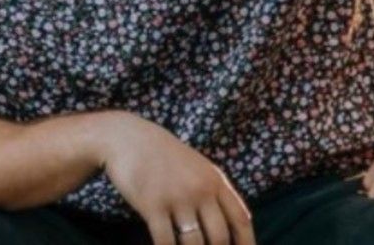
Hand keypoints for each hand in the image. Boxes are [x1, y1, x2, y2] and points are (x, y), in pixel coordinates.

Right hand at [97, 112, 254, 244]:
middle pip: (219, 236)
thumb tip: (243, 221)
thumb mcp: (198, 166)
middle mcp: (200, 190)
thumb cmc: (164, 155)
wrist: (127, 138)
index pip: (240, 219)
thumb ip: (219, 191)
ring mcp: (176, 197)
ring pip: (193, 243)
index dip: (245, 244)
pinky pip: (165, 241)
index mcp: (215, 181)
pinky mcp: (152, 205)